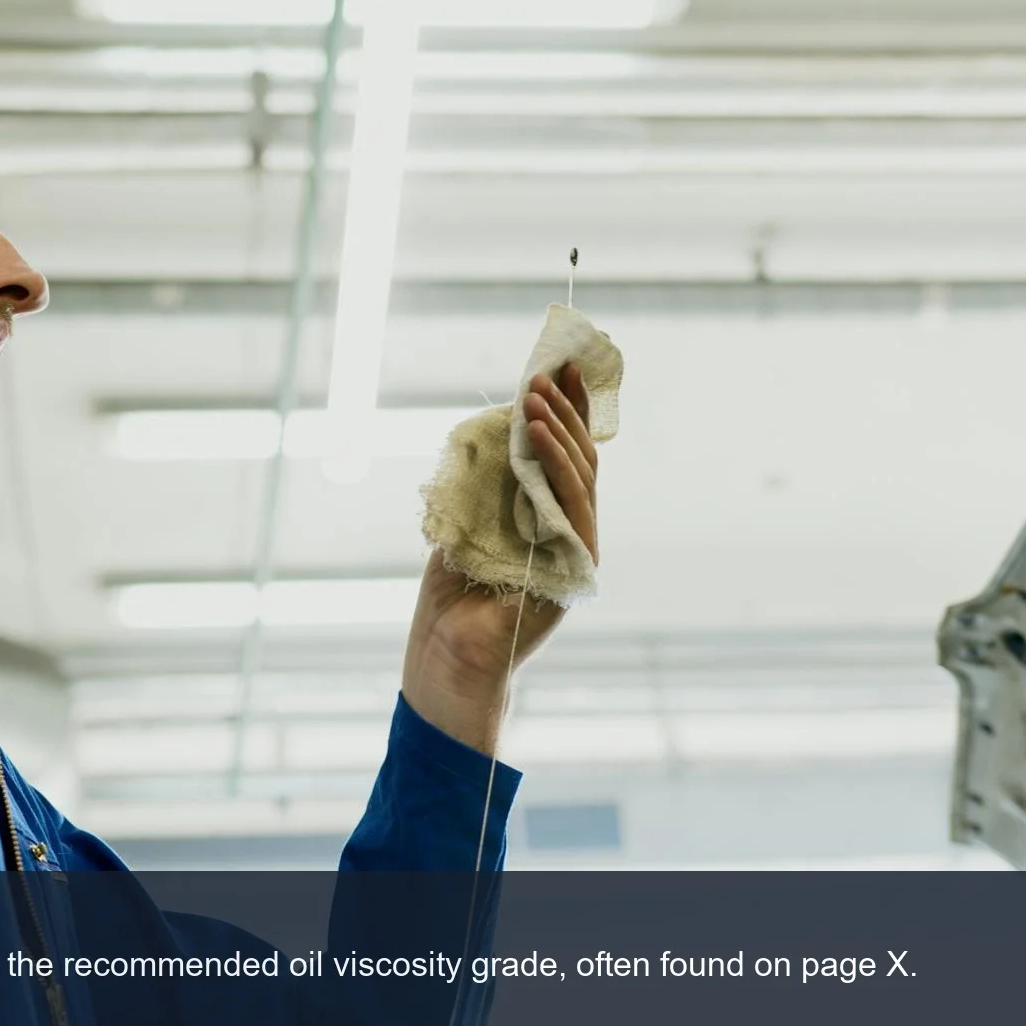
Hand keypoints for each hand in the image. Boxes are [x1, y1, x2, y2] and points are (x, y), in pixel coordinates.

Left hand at [402, 362, 598, 753]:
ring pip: (579, 477)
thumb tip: (499, 425)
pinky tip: (541, 436)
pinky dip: (557, 467)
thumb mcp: (464, 521)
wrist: (446, 659)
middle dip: (565, 411)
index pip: (561, 456)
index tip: (559, 366)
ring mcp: (573, 551)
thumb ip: (487, 482)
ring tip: (537, 396)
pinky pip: (572, 507)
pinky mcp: (573, 569)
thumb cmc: (451, 598)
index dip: (565, 411)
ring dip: (559, 431)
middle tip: (547, 371)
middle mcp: (567, 532)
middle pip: (578, 459)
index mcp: (544, 519)